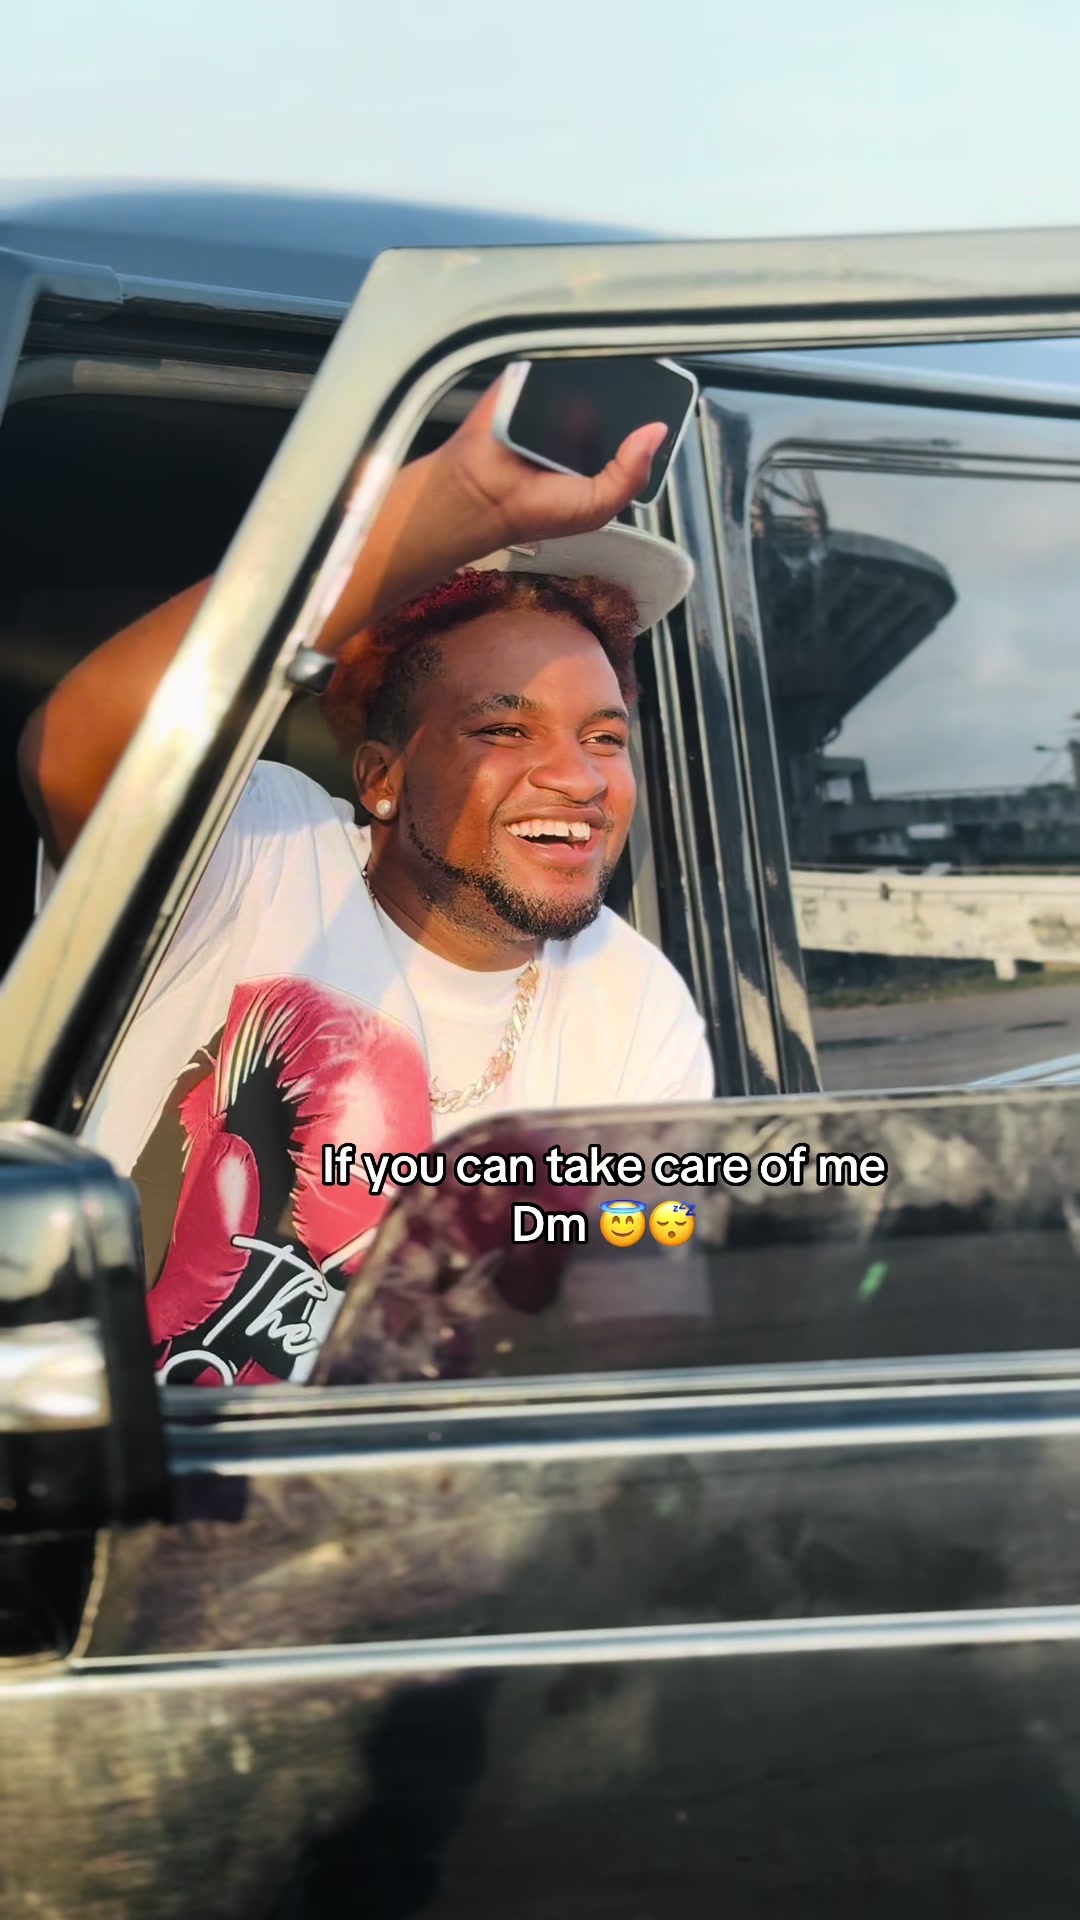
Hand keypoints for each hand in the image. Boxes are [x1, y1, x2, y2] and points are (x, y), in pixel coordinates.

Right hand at [434, 374, 667, 555]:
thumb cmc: (531, 511)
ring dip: (591, 373)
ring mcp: (548, 402)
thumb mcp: (597, 505)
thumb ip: (631, 475)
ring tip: (601, 378)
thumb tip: (656, 433)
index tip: (663, 408)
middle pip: (612, 395)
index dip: (647, 417)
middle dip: (626, 392)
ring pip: (582, 374)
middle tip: (639, 388)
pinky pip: (548, 362)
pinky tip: (566, 372)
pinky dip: (558, 362)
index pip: (630, 427)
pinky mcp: (525, 382)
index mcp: (595, 456)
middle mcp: (573, 427)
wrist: (482, 496)